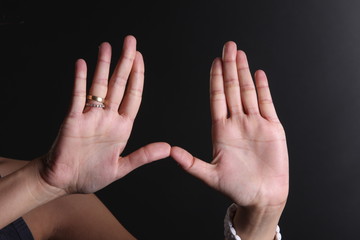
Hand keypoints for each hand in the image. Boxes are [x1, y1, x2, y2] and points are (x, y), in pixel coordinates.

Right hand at [40, 35, 169, 193]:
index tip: (140, 58)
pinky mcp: (72, 121)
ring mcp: (90, 117)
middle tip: (130, 41)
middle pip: (118, 84)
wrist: (64, 182)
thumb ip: (143, 156)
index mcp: (122, 127)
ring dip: (103, 66)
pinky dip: (80, 81)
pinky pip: (77, 97)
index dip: (138, 76)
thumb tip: (168, 148)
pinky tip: (83, 65)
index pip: (133, 96)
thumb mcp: (122, 167)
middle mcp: (107, 117)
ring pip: (99, 86)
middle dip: (125, 62)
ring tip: (107, 46)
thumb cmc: (91, 176)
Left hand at [171, 41, 287, 209]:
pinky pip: (267, 103)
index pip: (217, 98)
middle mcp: (237, 123)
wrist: (262, 197)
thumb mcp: (210, 176)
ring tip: (241, 54)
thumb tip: (170, 152)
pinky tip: (259, 74)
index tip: (214, 62)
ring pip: (248, 92)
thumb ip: (191, 163)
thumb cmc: (235, 189)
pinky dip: (263, 88)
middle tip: (228, 47)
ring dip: (244, 73)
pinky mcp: (272, 128)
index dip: (215, 79)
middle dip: (230, 67)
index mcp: (221, 130)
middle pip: (232, 89)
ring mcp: (255, 123)